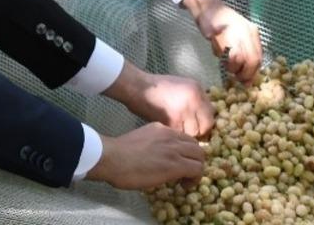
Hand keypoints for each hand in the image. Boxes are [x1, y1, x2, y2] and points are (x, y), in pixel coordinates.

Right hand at [86, 123, 203, 189]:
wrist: (112, 158)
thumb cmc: (118, 153)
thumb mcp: (140, 139)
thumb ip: (153, 143)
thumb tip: (156, 156)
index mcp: (161, 128)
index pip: (184, 138)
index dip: (185, 152)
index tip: (178, 163)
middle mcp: (171, 135)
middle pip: (196, 146)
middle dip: (194, 160)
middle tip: (184, 173)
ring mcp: (174, 149)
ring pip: (200, 156)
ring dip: (196, 169)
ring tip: (184, 180)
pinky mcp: (176, 164)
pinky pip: (197, 169)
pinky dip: (194, 179)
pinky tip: (183, 185)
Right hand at [103, 61, 213, 136]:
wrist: (139, 88)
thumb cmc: (161, 86)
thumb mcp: (185, 85)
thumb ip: (198, 100)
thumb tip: (207, 116)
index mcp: (196, 92)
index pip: (210, 117)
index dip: (205, 124)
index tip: (199, 126)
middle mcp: (192, 102)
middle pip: (203, 128)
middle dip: (197, 131)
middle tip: (187, 129)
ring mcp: (181, 113)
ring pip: (192, 135)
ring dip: (186, 136)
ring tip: (177, 130)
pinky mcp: (170, 123)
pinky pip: (179, 136)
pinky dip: (176, 137)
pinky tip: (169, 131)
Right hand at [182, 0, 260, 82]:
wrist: (207, 7)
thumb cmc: (221, 23)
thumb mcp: (238, 34)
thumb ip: (245, 52)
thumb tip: (248, 77)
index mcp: (253, 32)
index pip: (259, 58)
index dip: (253, 73)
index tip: (247, 81)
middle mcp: (247, 32)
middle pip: (252, 61)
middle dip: (245, 74)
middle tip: (238, 79)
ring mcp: (235, 33)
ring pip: (239, 61)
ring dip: (231, 67)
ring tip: (225, 62)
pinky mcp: (222, 34)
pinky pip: (225, 54)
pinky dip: (222, 58)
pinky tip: (218, 53)